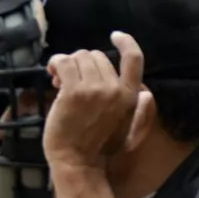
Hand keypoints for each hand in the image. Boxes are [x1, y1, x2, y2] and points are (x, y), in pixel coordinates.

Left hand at [44, 30, 155, 173]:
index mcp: (131, 96)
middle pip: (97, 55)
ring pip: (79, 57)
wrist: (77, 162)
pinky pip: (64, 63)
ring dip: (68, 64)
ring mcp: (94, 89)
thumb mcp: (129, 130)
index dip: (126, 42)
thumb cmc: (100, 148)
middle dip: (83, 63)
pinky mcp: (73, 92)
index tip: (115, 35)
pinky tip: (53, 73)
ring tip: (61, 80)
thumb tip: (145, 93)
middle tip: (71, 79)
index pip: (135, 58)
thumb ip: (140, 111)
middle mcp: (115, 88)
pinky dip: (57, 63)